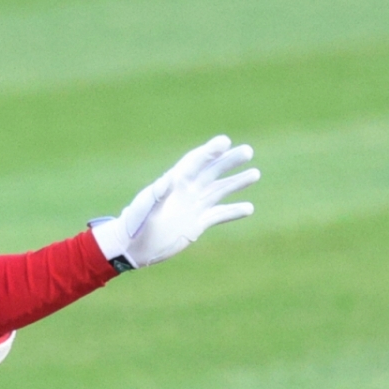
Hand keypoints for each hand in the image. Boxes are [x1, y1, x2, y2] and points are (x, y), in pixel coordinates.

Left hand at [91, 136, 258, 269]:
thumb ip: (156, 194)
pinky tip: (249, 208)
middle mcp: (187, 191)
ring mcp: (193, 206)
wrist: (133, 247)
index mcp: (174, 182)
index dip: (210, 151)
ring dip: (236, 183)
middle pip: (212, 171)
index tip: (225, 141)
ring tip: (255, 174)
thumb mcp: (143, 208)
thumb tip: (168, 180)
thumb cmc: (134, 224)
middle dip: (229, 161)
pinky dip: (234, 211)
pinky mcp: (197, 224)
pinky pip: (219, 215)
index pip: (195, 162)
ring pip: (219, 190)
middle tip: (248, 150)